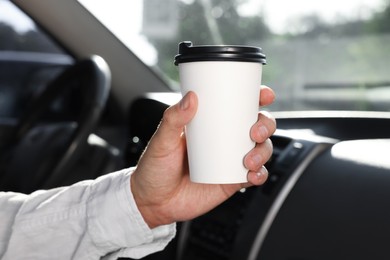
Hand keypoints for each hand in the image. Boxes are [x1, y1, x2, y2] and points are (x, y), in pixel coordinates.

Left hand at [131, 86, 275, 227]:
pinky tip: (252, 175)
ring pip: (261, 149)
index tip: (263, 94)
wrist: (153, 202)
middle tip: (255, 132)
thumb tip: (190, 98)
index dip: (256, 97)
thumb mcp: (161, 141)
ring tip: (249, 160)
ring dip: (264, 151)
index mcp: (210, 124)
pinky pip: (255, 176)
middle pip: (257, 125)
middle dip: (266, 125)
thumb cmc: (155, 168)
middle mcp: (224, 140)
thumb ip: (173, 119)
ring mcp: (230, 160)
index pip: (238, 105)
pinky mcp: (232, 181)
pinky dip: (259, 174)